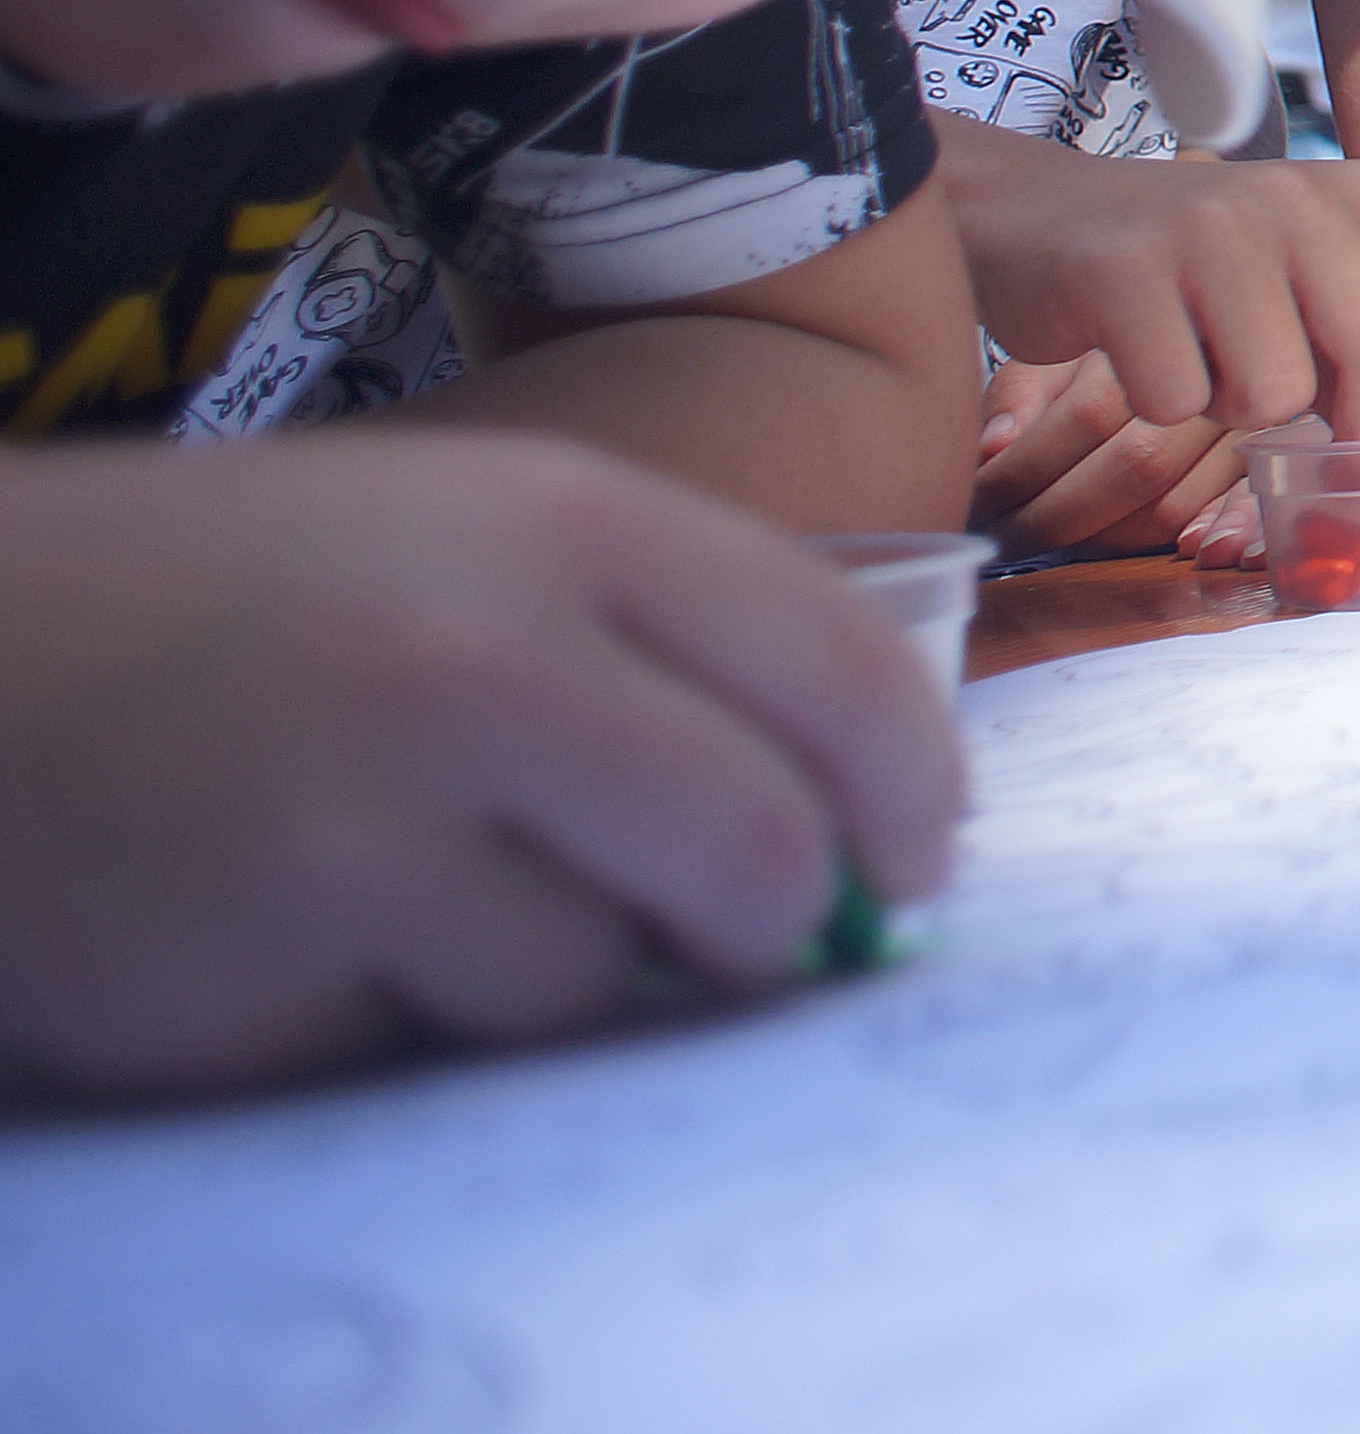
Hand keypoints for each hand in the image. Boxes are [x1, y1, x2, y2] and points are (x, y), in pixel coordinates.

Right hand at [0, 433, 963, 1101]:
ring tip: (422, 883)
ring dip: (552, 967)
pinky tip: (306, 927)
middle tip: (738, 939)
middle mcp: (488, 655)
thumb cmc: (242, 603)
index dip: (912, 790)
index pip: (841, 670)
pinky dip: (400, 1012)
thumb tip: (854, 837)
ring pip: (598, 973)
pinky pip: (430, 1039)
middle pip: (764, 851)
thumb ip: (658, 654)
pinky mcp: (267, 955)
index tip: (913, 861)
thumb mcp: (469, 542)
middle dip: (779, 923)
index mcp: (570, 526)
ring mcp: (371, 813)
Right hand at [942, 125, 1359, 444]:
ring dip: (1239, 414)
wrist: (1036, 216)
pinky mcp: (1125, 271)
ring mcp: (1211, 229)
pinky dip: (1163, 407)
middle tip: (1339, 474)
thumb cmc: (1192, 271)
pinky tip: (1139, 356)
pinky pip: (1179, 403)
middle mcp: (1298, 199)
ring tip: (1203, 366)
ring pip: (1277, 392)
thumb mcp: (1301, 278)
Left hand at [970, 351, 1250, 558]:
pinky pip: (1247, 508)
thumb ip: (1025, 390)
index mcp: (1156, 338)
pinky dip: (1221, 533)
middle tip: (1004, 536)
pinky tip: (1188, 550)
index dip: (1023, 469)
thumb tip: (990, 453)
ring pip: (1176, 503)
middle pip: (1135, 465)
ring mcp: (1248, 420)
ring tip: (1058, 543)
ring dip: (1108, 540)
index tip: (978, 497)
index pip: (1087, 416)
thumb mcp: (1065, 342)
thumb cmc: (1119, 342)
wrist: (1220, 315)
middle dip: (1054, 516)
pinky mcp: (1275, 458)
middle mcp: (1212, 375)